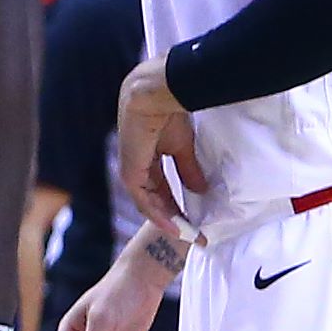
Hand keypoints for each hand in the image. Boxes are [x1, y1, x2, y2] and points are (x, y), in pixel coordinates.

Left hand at [115, 58, 203, 230]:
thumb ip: (188, 169)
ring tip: (186, 235)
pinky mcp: (131, 172)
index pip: (160, 188)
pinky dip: (159, 214)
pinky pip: (144, 200)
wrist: (154, 96)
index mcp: (147, 159)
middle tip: (192, 233)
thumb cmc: (168, 114)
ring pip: (148, 204)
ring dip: (167, 220)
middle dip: (174, 217)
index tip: (194, 219)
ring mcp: (131, 170)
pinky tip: (174, 226)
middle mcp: (137, 167)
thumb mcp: (182, 148)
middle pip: (155, 200)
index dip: (177, 204)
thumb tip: (200, 190)